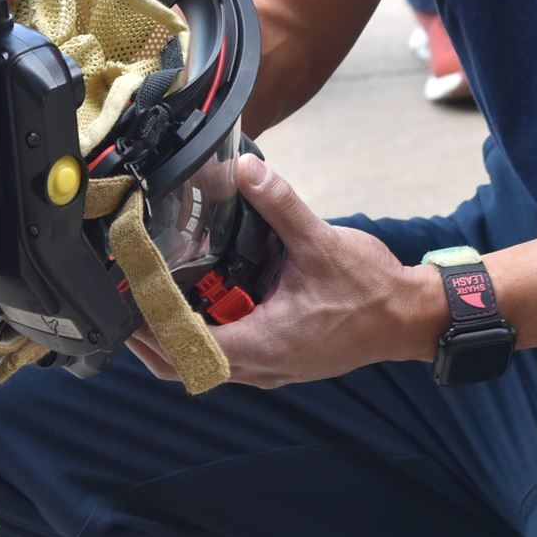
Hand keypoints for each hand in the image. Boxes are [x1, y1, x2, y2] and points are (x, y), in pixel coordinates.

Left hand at [127, 157, 444, 390]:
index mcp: (265, 343)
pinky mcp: (283, 357)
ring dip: (178, 338)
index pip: (189, 348)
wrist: (409, 316)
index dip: (153, 328)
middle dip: (153, 339)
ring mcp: (274, 365)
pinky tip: (201, 302)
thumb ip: (280, 205)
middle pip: (188, 365)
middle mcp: (264, 364)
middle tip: (126, 303)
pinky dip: (207, 336)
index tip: (128, 300)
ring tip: (153, 300)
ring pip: (208, 363)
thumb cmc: (370, 290)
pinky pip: (231, 355)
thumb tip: (246, 170)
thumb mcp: (322, 241)